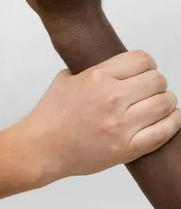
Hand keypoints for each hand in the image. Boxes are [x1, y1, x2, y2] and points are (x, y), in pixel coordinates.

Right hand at [15, 51, 180, 184]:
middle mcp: (111, 98)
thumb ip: (91, 70)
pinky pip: (164, 132)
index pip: (142, 60)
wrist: (40, 148)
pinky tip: (168, 119)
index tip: (144, 72)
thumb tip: (113, 68)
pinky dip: (172, 123)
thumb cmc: (50, 117)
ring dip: (165, 102)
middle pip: (157, 80)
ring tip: (158, 106)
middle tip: (149, 91)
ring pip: (165, 103)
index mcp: (97, 77)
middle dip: (156, 83)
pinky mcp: (126, 148)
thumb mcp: (66, 80)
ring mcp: (120, 125)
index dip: (147, 65)